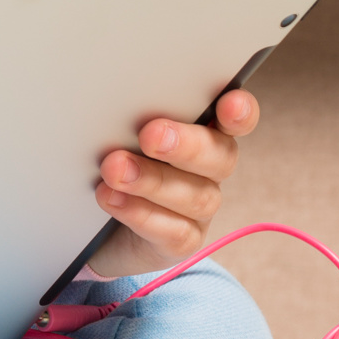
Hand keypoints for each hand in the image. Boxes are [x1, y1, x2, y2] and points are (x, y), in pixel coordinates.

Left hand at [84, 85, 259, 278]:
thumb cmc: (116, 162)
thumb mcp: (120, 133)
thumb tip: (111, 97)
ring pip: (196, 196)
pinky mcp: (182, 241)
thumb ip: (132, 117)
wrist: (99, 226)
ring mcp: (199, 208)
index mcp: (203, 132)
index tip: (229, 103)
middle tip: (150, 135)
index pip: (235, 119)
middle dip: (186, 146)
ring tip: (114, 170)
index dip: (240, 112)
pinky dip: (141, 214)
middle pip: (220, 157)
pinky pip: (174, 231)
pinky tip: (113, 199)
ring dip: (153, 181)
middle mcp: (209, 170)